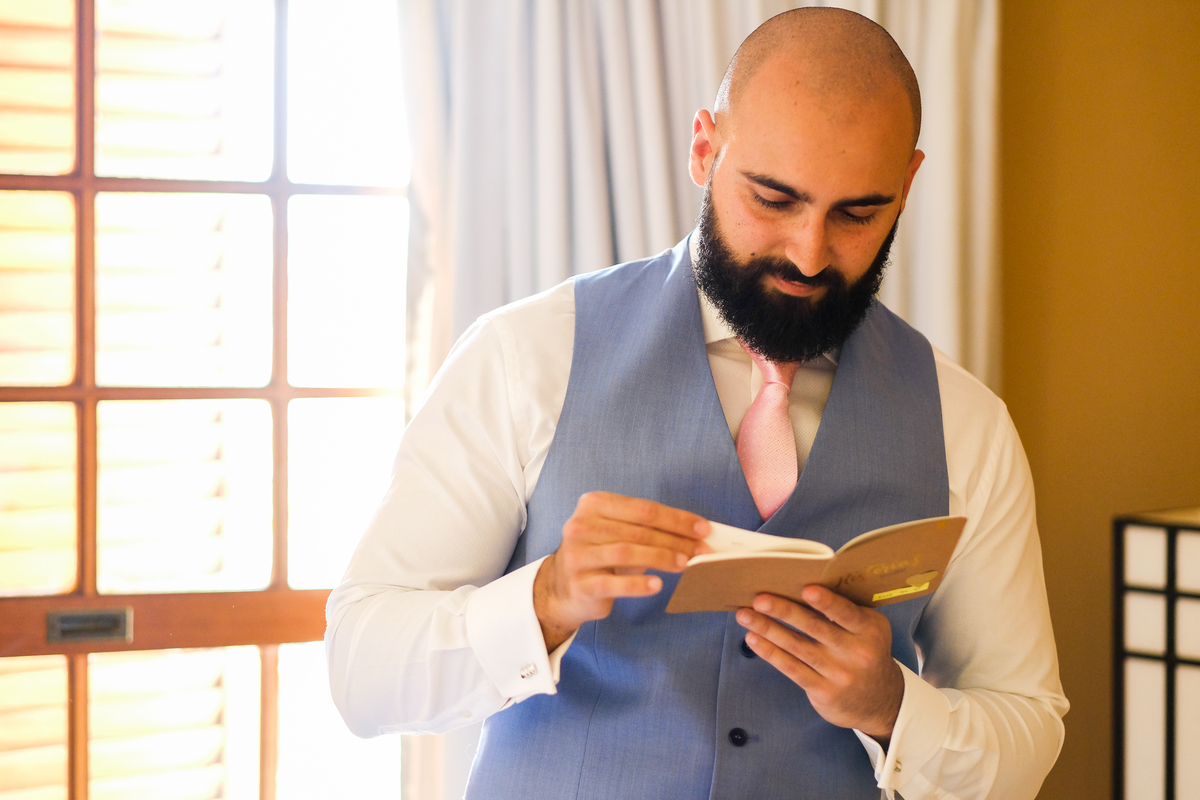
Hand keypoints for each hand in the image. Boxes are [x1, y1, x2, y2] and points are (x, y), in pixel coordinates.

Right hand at [534, 492, 710, 650]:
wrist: (562, 587)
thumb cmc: (601, 555)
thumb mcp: (619, 533)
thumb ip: (649, 529)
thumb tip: (694, 534)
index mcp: (594, 504)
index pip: (643, 509)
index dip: (676, 519)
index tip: (703, 529)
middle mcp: (581, 526)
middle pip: (638, 530)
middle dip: (675, 540)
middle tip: (701, 550)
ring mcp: (578, 555)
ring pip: (626, 552)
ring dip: (661, 558)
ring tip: (684, 564)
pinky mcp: (580, 584)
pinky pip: (613, 583)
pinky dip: (638, 584)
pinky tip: (657, 584)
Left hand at [736, 586, 903, 740]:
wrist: (881, 702)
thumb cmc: (866, 652)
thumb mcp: (869, 630)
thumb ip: (845, 611)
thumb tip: (801, 585)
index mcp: (870, 630)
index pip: (847, 614)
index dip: (827, 602)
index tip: (806, 589)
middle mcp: (856, 653)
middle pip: (815, 627)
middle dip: (784, 611)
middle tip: (759, 599)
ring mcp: (839, 674)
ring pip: (797, 646)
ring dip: (768, 629)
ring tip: (744, 615)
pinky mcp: (823, 691)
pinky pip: (791, 668)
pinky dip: (770, 652)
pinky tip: (753, 639)